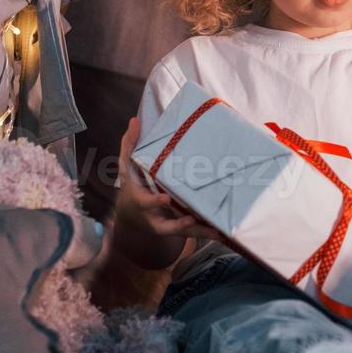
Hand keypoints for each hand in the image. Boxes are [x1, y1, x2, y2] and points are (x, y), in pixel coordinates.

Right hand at [112, 118, 219, 267]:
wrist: (130, 215)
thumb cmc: (132, 185)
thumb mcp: (127, 165)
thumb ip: (130, 144)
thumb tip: (135, 119)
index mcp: (141, 200)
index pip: (146, 201)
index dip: (155, 202)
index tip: (164, 199)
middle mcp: (154, 217)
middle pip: (168, 225)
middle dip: (182, 225)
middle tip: (195, 220)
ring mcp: (166, 226)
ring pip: (184, 232)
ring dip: (201, 232)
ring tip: (220, 231)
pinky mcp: (177, 230)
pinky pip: (193, 233)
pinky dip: (207, 233)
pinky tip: (224, 232)